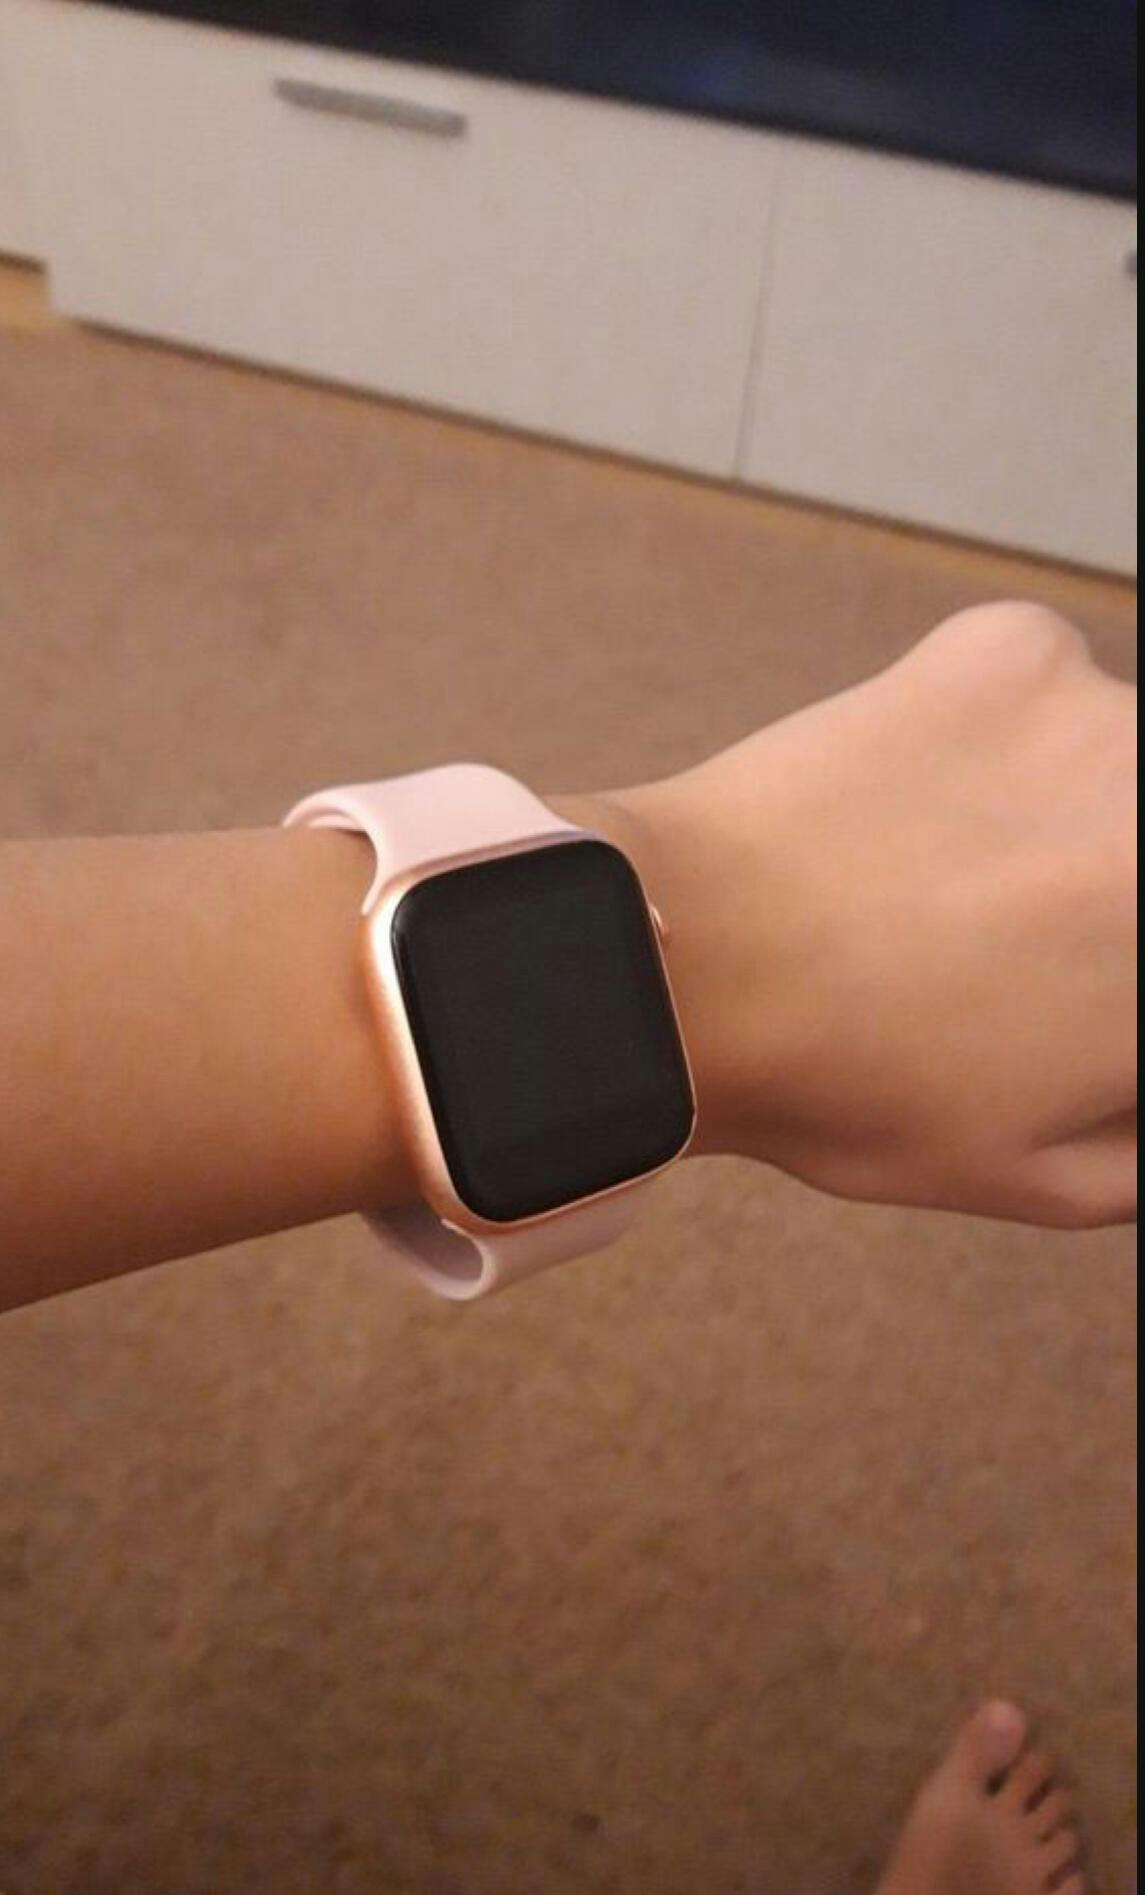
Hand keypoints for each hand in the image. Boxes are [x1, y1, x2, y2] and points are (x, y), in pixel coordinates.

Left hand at [585, 603, 1136, 1226]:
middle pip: (1138, 854)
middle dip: (1104, 898)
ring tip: (954, 876)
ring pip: (1119, 767)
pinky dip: (1006, 737)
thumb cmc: (853, 1087)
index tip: (1076, 978)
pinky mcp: (1019, 650)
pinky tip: (918, 802)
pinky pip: (1051, 689)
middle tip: (1023, 932)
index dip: (1106, 977)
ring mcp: (1110, 720)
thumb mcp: (1047, 1179)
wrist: (686, 963)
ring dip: (1076, 812)